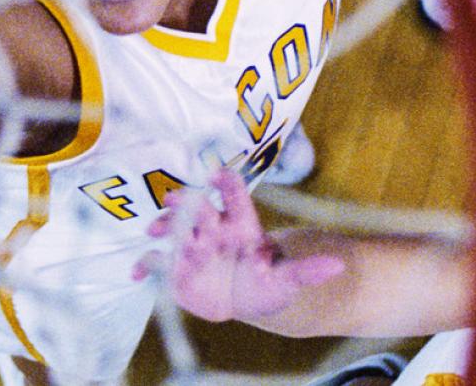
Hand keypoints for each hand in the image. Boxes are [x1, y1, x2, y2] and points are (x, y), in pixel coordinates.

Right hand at [133, 170, 343, 322]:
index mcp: (240, 225)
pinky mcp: (175, 269)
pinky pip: (156, 264)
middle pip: (197, 209)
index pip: (233, 196)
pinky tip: (137, 274)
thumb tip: (338, 266)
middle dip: (185, 202)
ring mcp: (191, 247)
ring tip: (155, 232)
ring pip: (173, 230)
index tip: (215, 175)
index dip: (225, 184)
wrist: (245, 299)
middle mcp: (212, 230)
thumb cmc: (267, 282)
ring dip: (163, 227)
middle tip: (174, 199)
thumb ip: (307, 272)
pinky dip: (145, 266)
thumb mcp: (288, 280)